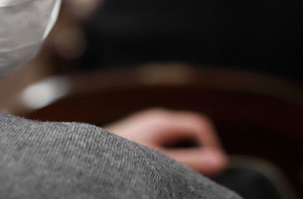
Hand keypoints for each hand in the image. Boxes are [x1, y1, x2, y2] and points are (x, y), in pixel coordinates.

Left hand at [104, 108, 227, 176]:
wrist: (82, 161)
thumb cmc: (119, 160)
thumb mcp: (159, 164)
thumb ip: (190, 163)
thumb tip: (220, 161)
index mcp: (162, 121)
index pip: (199, 126)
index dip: (210, 147)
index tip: (212, 171)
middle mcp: (154, 121)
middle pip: (188, 134)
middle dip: (196, 156)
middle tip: (194, 180)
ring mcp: (143, 129)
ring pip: (174, 142)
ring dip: (180, 161)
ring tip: (174, 180)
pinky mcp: (135, 141)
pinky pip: (160, 148)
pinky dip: (166, 162)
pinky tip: (154, 177)